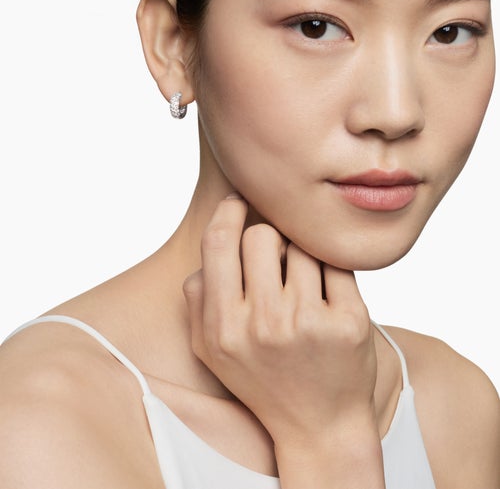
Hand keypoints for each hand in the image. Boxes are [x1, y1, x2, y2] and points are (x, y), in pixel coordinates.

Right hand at [183, 195, 378, 447]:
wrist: (320, 426)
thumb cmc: (261, 379)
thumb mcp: (211, 350)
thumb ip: (198, 297)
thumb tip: (215, 242)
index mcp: (224, 327)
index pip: (220, 242)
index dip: (228, 211)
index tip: (238, 201)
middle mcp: (265, 324)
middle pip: (262, 235)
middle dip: (268, 238)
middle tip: (275, 259)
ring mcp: (310, 323)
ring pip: (302, 245)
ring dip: (300, 254)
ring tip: (301, 285)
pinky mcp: (351, 322)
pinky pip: (337, 263)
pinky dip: (330, 269)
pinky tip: (326, 294)